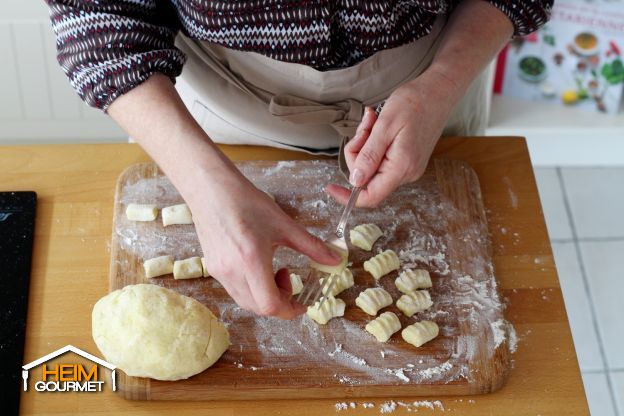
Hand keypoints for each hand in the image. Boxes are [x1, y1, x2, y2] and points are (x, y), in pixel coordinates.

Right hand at [188, 168, 341, 318]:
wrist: (211, 190)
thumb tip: (335, 260)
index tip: (301, 301)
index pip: (270, 305)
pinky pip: (235, 290)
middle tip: (288, 278)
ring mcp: (219, 272)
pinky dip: (251, 288)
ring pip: (246, 302)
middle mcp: (232, 272)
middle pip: (259, 308)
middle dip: (280, 301)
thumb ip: (311, 246)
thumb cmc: (247, 202)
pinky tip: (257, 266)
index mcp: (251, 261)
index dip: (290, 310)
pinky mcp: (211, 269)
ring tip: (273, 270)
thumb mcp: (284, 224)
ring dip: (265, 295)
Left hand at [326, 70, 457, 206]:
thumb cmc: (414, 103)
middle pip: (367, 178)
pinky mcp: (407, 159)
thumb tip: (355, 181)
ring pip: (372, 166)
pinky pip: (382, 158)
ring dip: (365, 144)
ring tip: (373, 121)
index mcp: (401, 167)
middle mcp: (407, 173)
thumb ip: (369, 156)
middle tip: (363, 128)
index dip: (348, 196)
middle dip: (357, 153)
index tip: (330, 187)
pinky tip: (379, 125)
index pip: (371, 196)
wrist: (439, 90)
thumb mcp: (385, 126)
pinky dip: (374, 143)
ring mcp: (408, 167)